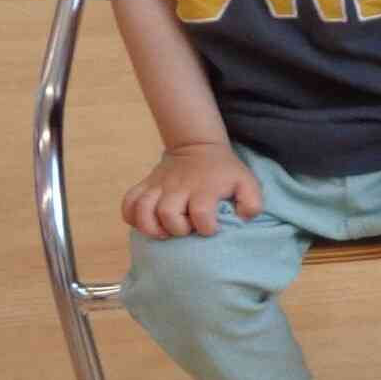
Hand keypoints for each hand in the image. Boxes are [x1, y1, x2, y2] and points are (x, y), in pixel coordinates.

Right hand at [120, 142, 259, 238]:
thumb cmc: (223, 172)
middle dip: (176, 229)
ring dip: (150, 226)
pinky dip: (131, 216)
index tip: (211, 228)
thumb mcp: (247, 183)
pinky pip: (128, 202)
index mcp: (204, 188)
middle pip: (167, 213)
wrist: (198, 147)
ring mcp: (159, 186)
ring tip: (162, 232)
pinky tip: (144, 223)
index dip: (206, 227)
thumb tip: (243, 220)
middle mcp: (179, 187)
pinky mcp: (145, 185)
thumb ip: (252, 203)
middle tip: (185, 229)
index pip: (201, 213)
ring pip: (142, 209)